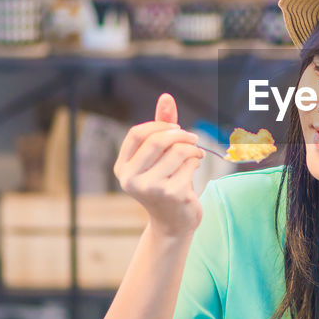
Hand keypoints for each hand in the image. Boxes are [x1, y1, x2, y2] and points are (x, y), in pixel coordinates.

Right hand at [113, 93, 203, 239]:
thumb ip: (161, 126)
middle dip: (180, 135)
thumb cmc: (165, 183)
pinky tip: (195, 169)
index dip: (158, 125)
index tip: (175, 128)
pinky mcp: (172, 194)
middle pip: (157, 141)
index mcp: (122, 168)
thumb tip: (166, 96)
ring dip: (192, 149)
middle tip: (192, 138)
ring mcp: (151, 188)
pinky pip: (190, 164)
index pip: (137, 133)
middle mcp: (131, 179)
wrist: (173, 223)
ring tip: (196, 155)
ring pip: (177, 151)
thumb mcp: (159, 156)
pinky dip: (196, 162)